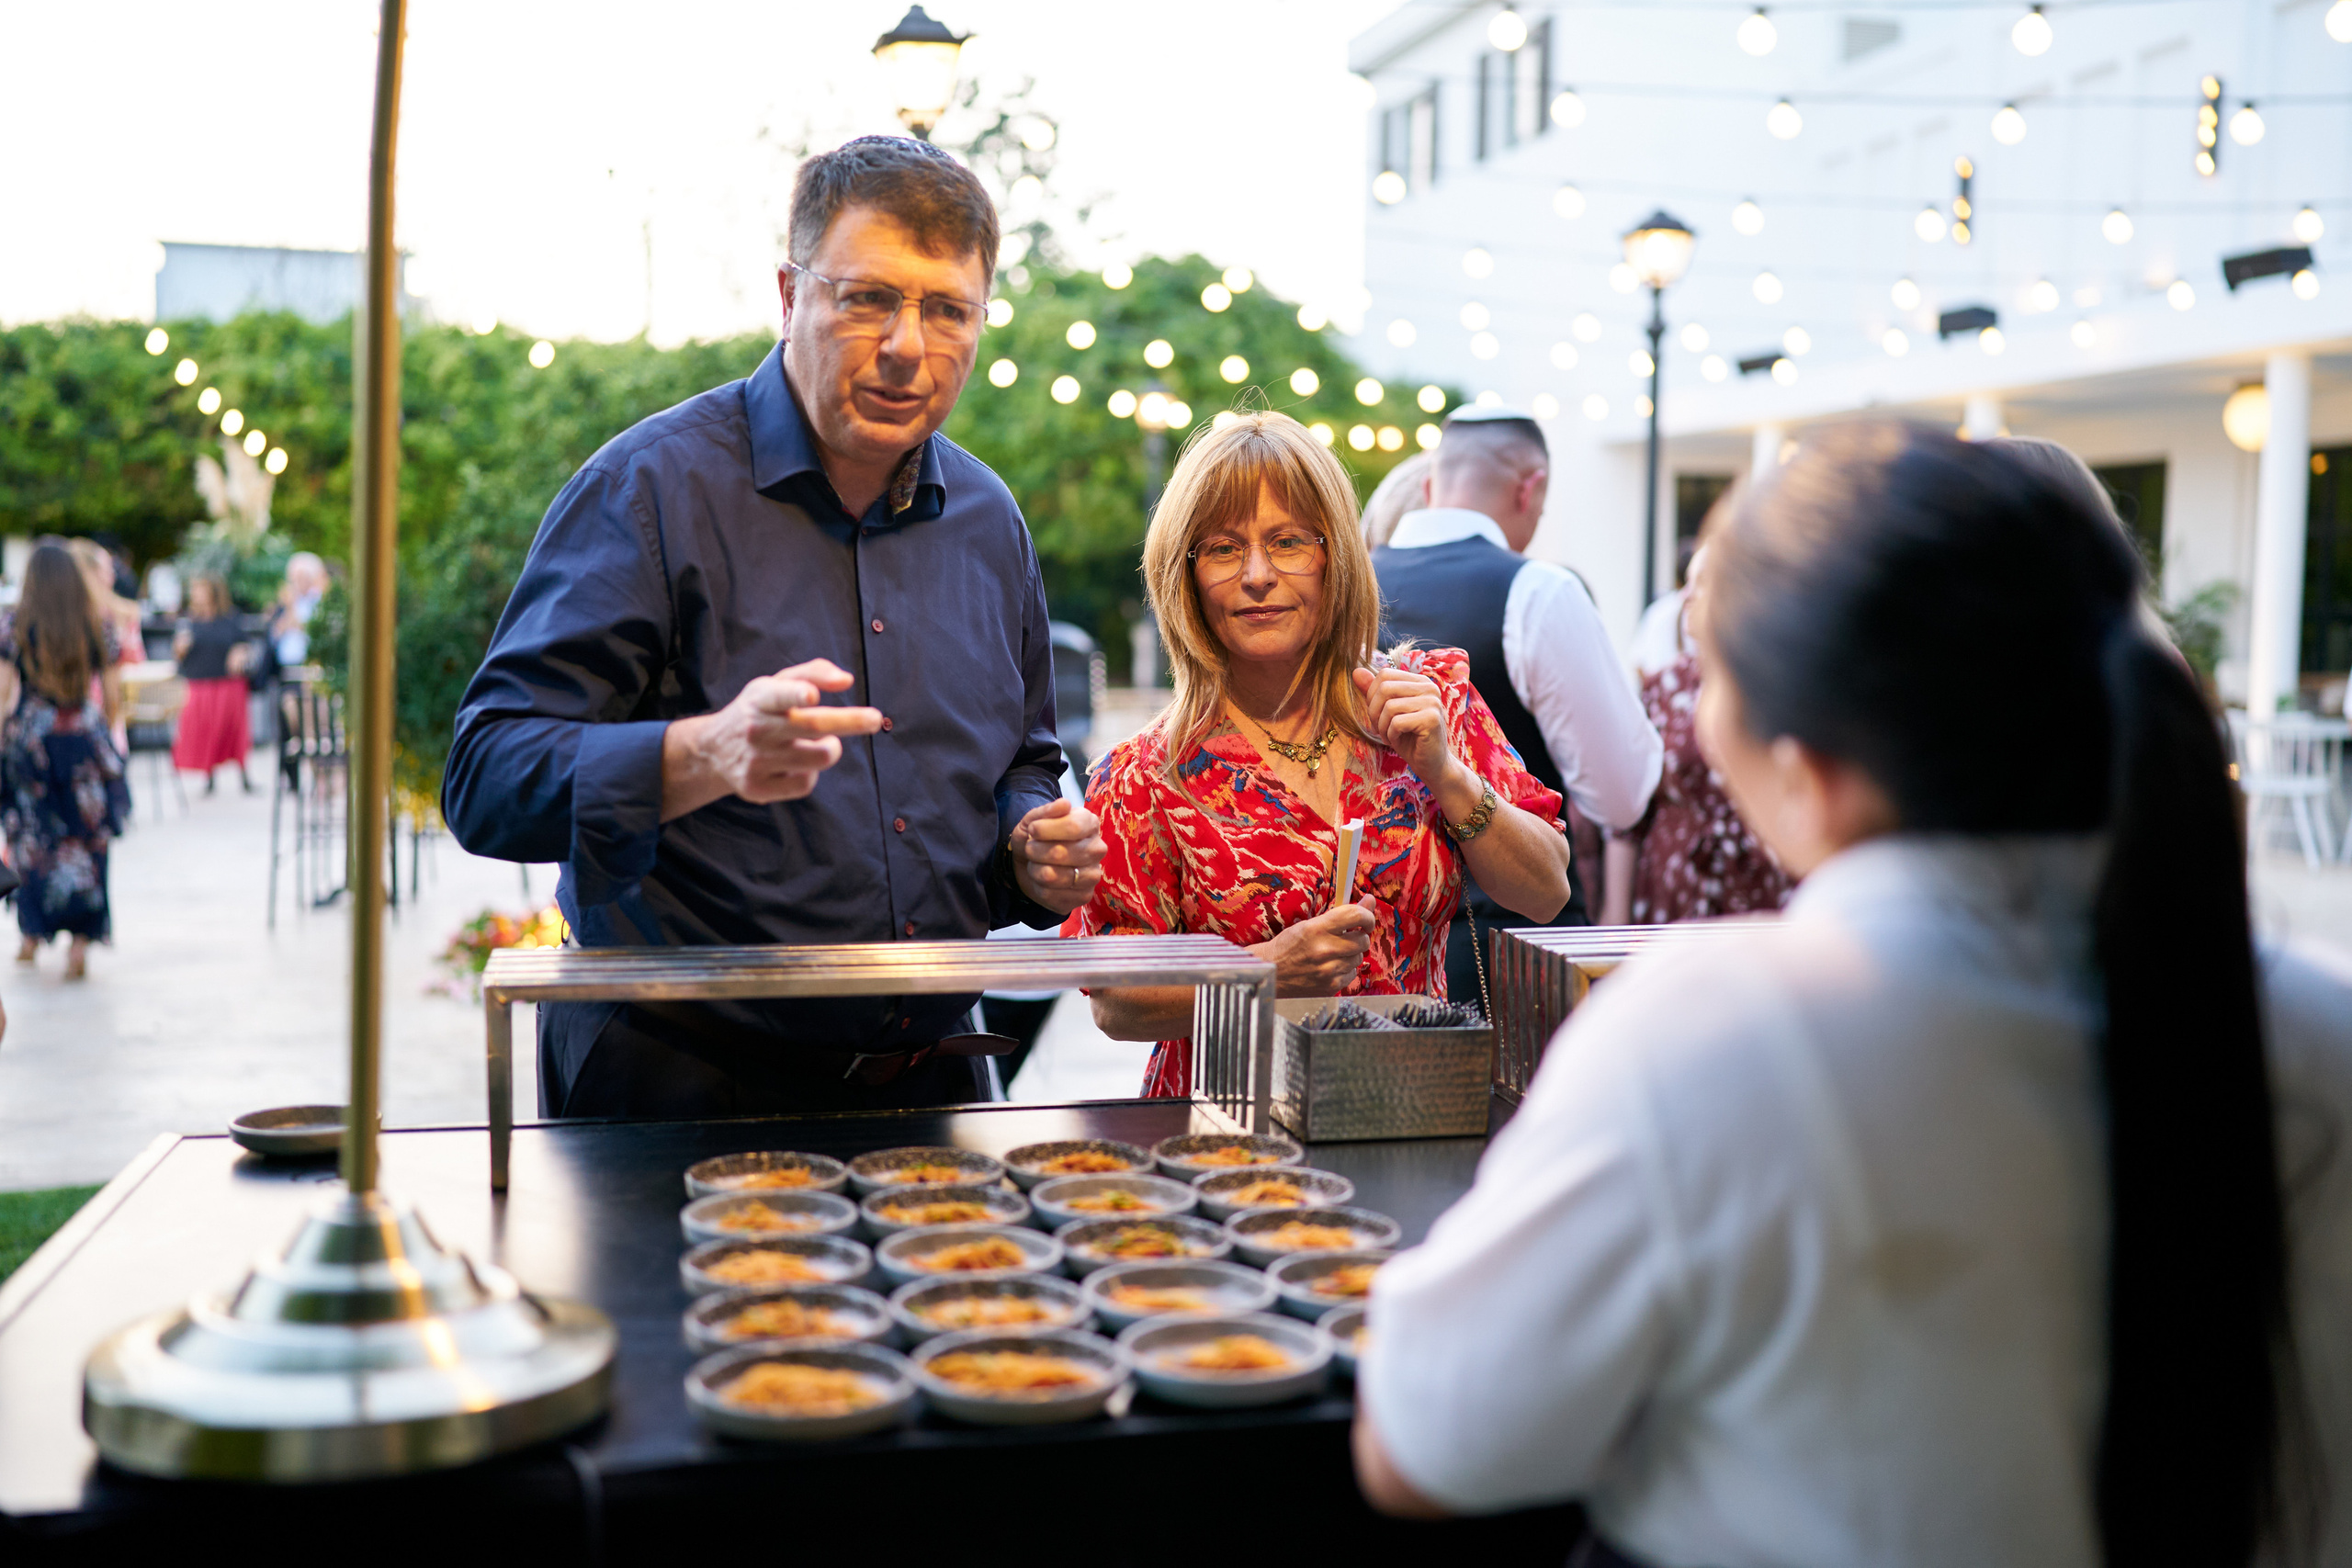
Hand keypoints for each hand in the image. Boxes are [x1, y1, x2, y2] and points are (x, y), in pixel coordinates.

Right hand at [665, 657, 881, 813]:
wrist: (713, 751)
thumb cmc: (759, 710)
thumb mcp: (775, 684)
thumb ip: (813, 673)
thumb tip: (846, 680)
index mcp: (760, 698)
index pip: (777, 695)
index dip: (795, 694)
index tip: (811, 696)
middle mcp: (756, 728)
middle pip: (812, 726)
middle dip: (849, 722)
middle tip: (875, 719)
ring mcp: (755, 761)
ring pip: (819, 757)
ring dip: (830, 748)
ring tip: (819, 741)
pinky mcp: (757, 789)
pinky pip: (805, 784)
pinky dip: (810, 773)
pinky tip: (796, 765)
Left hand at [1009, 798, 1106, 915]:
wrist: (1029, 864)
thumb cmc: (1035, 838)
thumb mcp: (1034, 820)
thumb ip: (1047, 811)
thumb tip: (1064, 803)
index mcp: (1090, 824)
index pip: (1073, 827)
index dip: (1046, 829)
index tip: (1033, 830)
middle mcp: (1097, 849)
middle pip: (1062, 853)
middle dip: (1036, 851)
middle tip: (1030, 849)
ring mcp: (1093, 875)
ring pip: (1056, 876)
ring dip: (1036, 870)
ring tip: (1035, 864)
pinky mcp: (1083, 897)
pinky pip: (1053, 895)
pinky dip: (1039, 888)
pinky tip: (1041, 881)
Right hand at [1252, 899, 1376, 996]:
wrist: (1272, 971)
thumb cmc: (1289, 945)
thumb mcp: (1311, 923)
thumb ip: (1342, 914)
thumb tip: (1369, 900)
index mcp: (1317, 929)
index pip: (1355, 915)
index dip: (1367, 915)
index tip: (1365, 920)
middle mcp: (1325, 949)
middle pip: (1363, 940)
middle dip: (1359, 936)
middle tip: (1349, 937)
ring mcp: (1329, 970)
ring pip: (1359, 958)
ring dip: (1352, 954)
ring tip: (1335, 953)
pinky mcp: (1331, 986)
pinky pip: (1352, 974)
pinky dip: (1346, 969)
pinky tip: (1331, 966)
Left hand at [1353, 664, 1462, 790]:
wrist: (1431, 763)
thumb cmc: (1408, 738)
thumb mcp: (1387, 713)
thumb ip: (1374, 692)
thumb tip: (1356, 671)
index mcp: (1420, 682)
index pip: (1385, 675)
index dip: (1372, 695)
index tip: (1377, 715)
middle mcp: (1429, 687)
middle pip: (1385, 688)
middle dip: (1374, 711)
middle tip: (1379, 728)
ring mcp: (1432, 702)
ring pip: (1389, 706)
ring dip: (1382, 726)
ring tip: (1388, 736)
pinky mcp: (1431, 719)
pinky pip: (1397, 723)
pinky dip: (1390, 735)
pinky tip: (1397, 741)